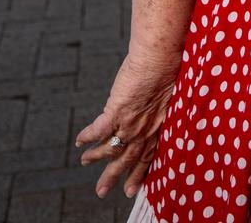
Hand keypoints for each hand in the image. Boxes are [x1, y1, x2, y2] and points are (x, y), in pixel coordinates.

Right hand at [75, 49, 181, 199]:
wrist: (162, 57)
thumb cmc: (170, 70)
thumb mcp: (170, 96)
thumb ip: (160, 108)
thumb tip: (157, 106)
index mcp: (158, 127)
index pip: (147, 156)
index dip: (139, 174)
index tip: (132, 190)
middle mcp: (144, 130)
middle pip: (126, 160)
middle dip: (113, 177)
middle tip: (101, 192)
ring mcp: (130, 123)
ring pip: (110, 149)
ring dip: (96, 157)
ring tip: (85, 161)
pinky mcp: (116, 111)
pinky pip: (98, 130)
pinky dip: (87, 137)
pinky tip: (79, 141)